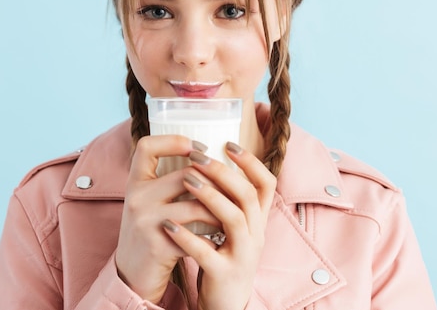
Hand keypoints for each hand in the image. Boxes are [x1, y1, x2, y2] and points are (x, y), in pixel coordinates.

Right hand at [115, 135, 217, 303]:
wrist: (132, 275)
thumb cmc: (150, 232)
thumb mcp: (149, 203)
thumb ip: (167, 182)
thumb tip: (208, 158)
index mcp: (135, 183)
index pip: (146, 146)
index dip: (174, 140)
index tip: (200, 148)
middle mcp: (136, 198)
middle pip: (185, 175)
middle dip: (215, 182)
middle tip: (232, 188)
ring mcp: (146, 222)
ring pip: (196, 205)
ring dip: (220, 210)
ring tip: (233, 212)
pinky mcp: (158, 246)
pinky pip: (197, 234)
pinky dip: (213, 234)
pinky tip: (222, 235)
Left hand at [162, 142, 276, 309]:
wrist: (227, 304)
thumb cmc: (225, 258)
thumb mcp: (235, 229)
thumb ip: (230, 202)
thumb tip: (211, 165)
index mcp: (259, 220)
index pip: (267, 183)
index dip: (251, 161)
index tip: (228, 142)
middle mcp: (257, 234)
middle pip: (248, 195)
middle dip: (223, 172)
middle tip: (198, 156)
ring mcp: (244, 255)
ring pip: (233, 218)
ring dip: (209, 196)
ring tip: (186, 180)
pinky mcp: (225, 274)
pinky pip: (208, 252)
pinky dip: (188, 237)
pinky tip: (169, 224)